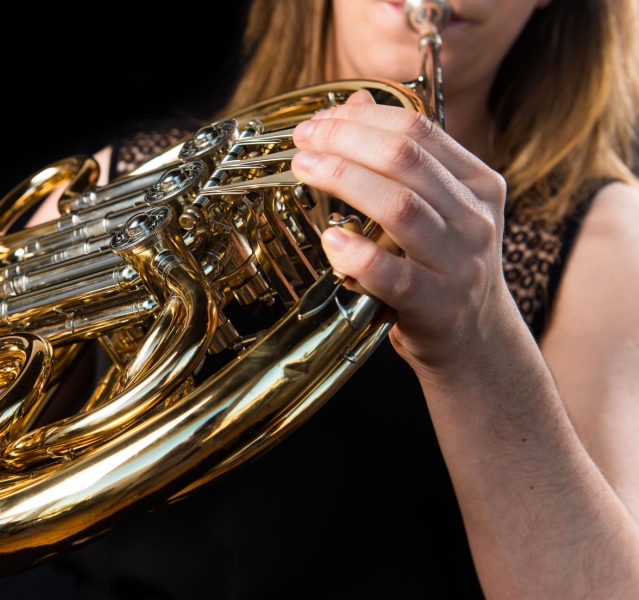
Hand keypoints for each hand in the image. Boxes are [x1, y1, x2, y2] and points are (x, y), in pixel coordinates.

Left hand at [291, 90, 513, 375]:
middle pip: (406, 159)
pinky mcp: (435, 305)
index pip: (419, 129)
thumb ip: (401, 158)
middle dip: (345, 141)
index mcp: (476, 183)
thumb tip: (356, 102)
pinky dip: (356, 252)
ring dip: (344, 180)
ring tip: (304, 170)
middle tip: (303, 142)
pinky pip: (391, 274)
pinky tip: (329, 238)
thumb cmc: (440, 267)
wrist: (475, 342)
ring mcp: (458, 263)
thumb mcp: (434, 207)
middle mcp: (473, 218)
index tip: (319, 120)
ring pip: (399, 206)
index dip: (362, 118)